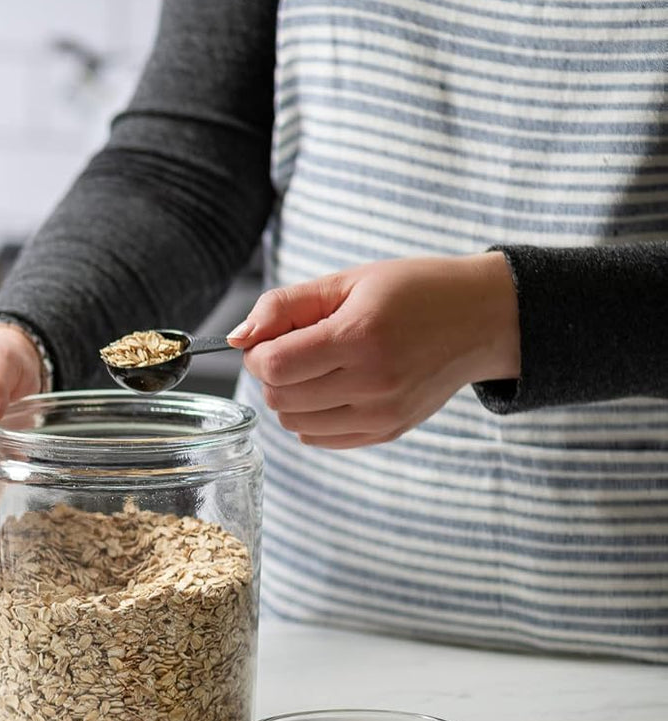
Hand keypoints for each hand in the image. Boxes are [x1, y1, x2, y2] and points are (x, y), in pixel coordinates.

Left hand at [227, 254, 519, 448]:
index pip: (274, 366)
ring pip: (295, 423)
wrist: (483, 319)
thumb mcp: (348, 281)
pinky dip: (312, 417)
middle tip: (295, 348)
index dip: (259, 352)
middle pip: (279, 399)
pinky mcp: (389, 431)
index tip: (272, 336)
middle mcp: (372, 382)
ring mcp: (382, 414)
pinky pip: (320, 439)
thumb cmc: (414, 291)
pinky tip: (332, 388)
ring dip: (290, 397)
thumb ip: (285, 306)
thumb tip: (238, 337)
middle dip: (271, 374)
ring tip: (318, 366)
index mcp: (360, 337)